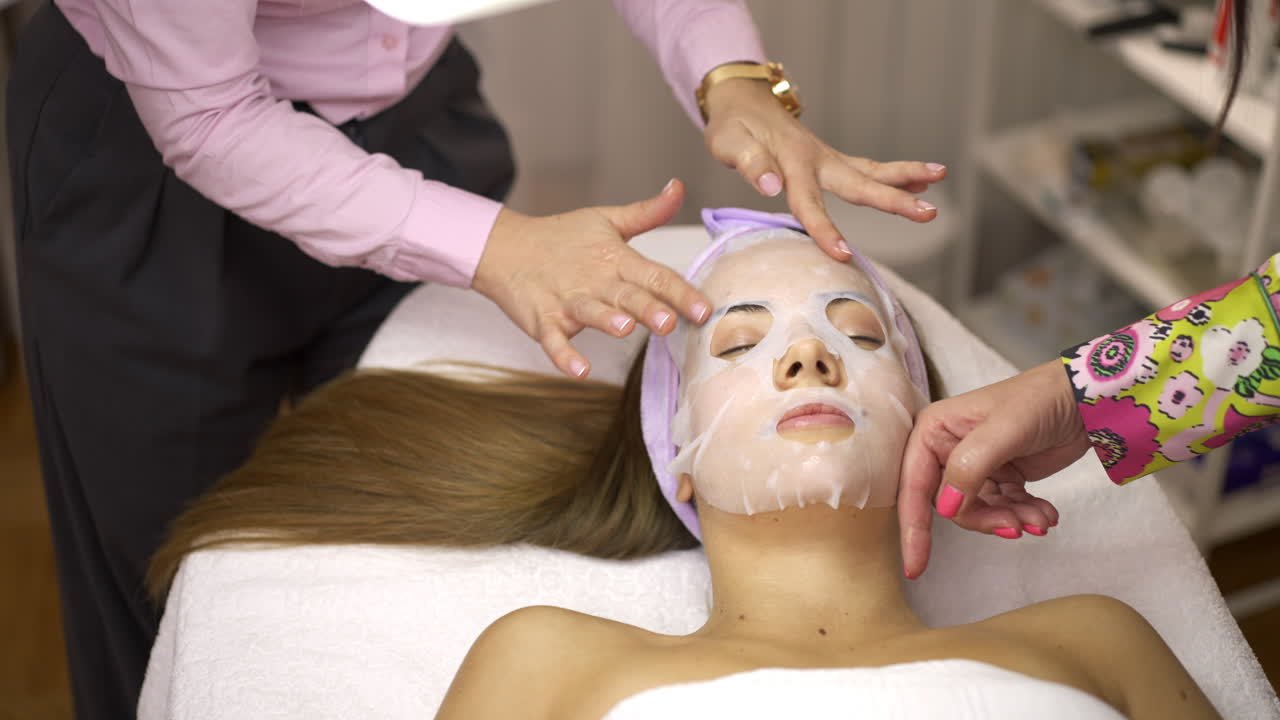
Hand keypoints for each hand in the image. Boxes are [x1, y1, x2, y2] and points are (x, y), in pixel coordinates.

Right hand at [472, 179, 710, 378]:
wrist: (504, 247)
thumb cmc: (561, 238)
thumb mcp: (607, 220)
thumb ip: (647, 212)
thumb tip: (679, 188)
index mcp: (616, 260)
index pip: (654, 276)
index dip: (680, 293)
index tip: (704, 309)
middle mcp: (595, 282)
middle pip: (626, 296)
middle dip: (648, 309)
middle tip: (670, 322)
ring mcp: (567, 301)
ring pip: (591, 313)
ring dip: (606, 321)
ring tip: (625, 329)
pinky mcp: (542, 319)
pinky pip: (554, 341)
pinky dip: (564, 355)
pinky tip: (579, 370)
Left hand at [701, 77, 947, 260]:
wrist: (742, 100)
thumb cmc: (732, 126)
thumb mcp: (729, 143)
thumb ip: (751, 164)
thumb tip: (772, 187)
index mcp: (792, 161)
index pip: (809, 204)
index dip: (825, 230)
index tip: (844, 255)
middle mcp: (817, 159)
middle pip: (860, 183)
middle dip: (895, 201)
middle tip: (928, 213)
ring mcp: (828, 158)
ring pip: (872, 170)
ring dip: (907, 177)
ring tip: (941, 177)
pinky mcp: (830, 161)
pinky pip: (867, 169)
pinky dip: (894, 175)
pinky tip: (922, 182)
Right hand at [898, 360, 1091, 578]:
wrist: (1086, 397)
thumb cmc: (1038, 400)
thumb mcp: (1002, 431)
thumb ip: (969, 468)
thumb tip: (945, 509)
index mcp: (933, 431)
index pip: (915, 485)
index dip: (914, 527)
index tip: (915, 567)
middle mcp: (948, 449)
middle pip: (949, 505)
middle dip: (983, 520)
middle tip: (1016, 526)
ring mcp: (975, 465)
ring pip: (978, 511)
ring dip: (1009, 520)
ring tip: (1040, 520)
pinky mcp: (1002, 476)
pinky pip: (1003, 508)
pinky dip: (1024, 515)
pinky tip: (1046, 515)